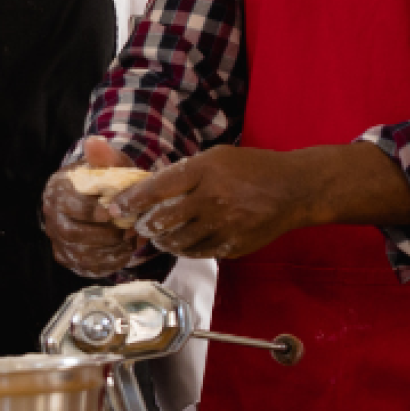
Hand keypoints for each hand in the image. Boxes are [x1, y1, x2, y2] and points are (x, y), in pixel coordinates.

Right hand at [43, 137, 146, 277]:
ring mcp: (57, 238)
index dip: (93, 211)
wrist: (100, 198)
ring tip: (129, 243)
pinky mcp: (66, 256)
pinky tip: (124, 255)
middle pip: (72, 233)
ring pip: (78, 253)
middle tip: (128, 231)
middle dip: (103, 235)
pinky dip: (106, 264)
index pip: (70, 204)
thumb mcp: (109, 165)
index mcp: (58, 190)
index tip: (115, 212)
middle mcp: (51, 215)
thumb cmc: (106, 180)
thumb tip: (94, 142)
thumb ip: (105, 157)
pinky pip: (83, 267)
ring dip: (107, 251)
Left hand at [112, 146, 318, 260]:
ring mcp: (223, 225)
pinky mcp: (233, 246)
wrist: (293, 189)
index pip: (157, 189)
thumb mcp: (216, 158)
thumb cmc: (252, 168)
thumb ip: (185, 173)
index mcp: (204, 171)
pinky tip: (185, 241)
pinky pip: (199, 253)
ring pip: (178, 242)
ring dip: (163, 240)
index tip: (115, 208)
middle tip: (139, 225)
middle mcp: (211, 199)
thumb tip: (150, 190)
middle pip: (162, 220)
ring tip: (161, 235)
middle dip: (144, 225)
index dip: (131, 201)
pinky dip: (187, 249)